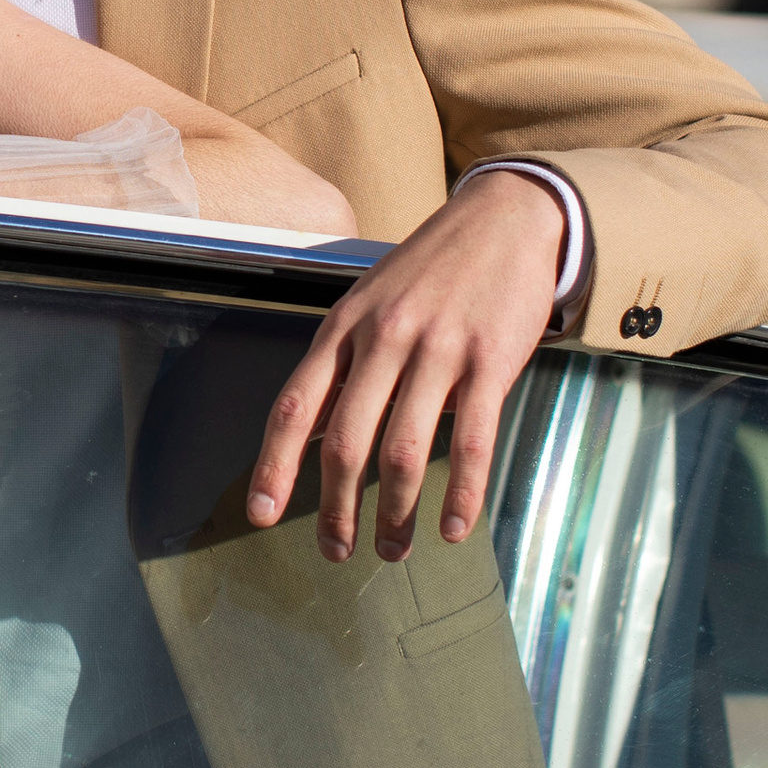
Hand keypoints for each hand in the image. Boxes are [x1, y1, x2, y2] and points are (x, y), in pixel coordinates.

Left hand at [246, 171, 569, 562]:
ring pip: (404, 451)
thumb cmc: (432, 267)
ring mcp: (438, 349)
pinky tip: (453, 529)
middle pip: (346, 441)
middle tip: (336, 550)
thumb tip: (314, 435)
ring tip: (393, 550)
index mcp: (345, 325)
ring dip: (395, 513)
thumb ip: (346, 363)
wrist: (506, 218)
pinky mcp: (491, 360)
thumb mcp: (371, 300)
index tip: (261, 513)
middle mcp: (385, 338)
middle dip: (336, 508)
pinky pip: (473, 441)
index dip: (274, 464)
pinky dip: (461, 494)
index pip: (296, 404)